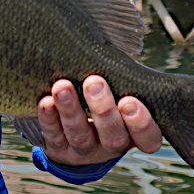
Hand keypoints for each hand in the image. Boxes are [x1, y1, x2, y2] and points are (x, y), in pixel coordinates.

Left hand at [36, 75, 162, 166]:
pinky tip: (45, 101)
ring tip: (62, 86)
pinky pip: (53, 136)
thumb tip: (115, 43)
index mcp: (135, 134)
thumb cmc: (107, 98)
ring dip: (70, 110)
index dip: (140, 123)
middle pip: (112, 136)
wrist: (76, 129)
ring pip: (80, 135)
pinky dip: (49, 118)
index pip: (148, 138)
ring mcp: (85, 150)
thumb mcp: (121, 90)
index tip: (129, 100)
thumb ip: (124, 77)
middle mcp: (112, 145)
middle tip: (94, 82)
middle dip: (103, 109)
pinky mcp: (60, 149)